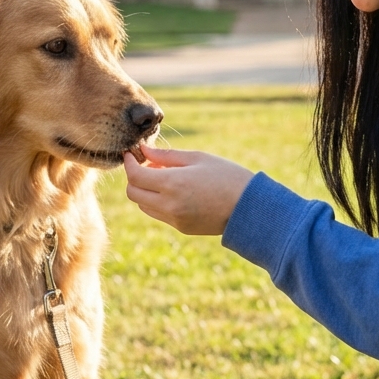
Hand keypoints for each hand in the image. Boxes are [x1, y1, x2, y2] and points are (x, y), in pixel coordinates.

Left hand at [123, 144, 254, 235]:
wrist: (250, 208)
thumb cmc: (227, 176)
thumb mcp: (198, 158)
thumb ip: (166, 155)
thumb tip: (143, 151)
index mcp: (172, 184)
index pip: (135, 176)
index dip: (129, 163)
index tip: (132, 153)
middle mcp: (169, 205)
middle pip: (133, 193)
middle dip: (134, 178)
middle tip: (148, 165)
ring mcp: (174, 219)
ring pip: (143, 205)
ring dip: (145, 190)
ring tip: (164, 177)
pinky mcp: (181, 228)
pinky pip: (158, 214)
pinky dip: (157, 201)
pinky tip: (175, 190)